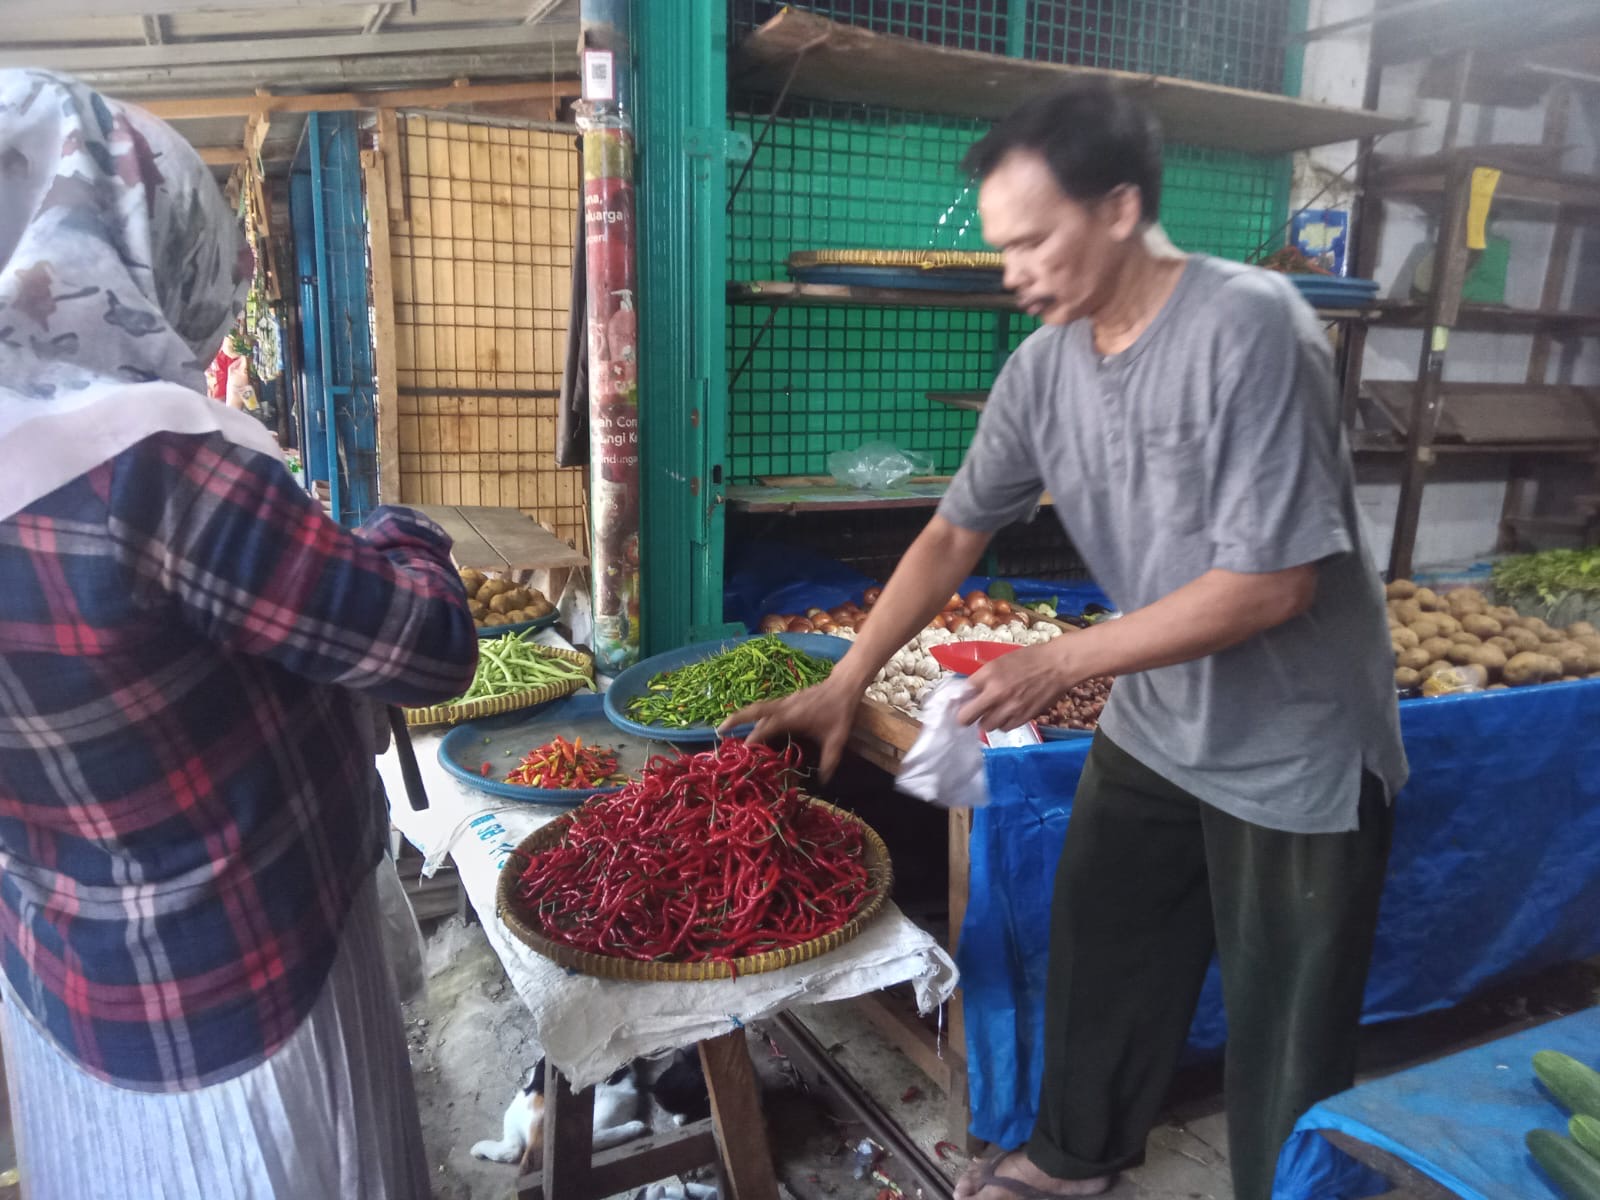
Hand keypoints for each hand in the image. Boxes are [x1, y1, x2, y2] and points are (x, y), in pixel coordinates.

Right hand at [719, 674, 858, 781]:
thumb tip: (824, 782)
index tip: (742, 752)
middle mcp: (783, 707)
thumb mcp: (837, 739)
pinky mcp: (787, 700)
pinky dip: (756, 716)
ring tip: (730, 730)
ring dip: (744, 718)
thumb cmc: (839, 712)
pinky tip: (756, 726)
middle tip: (719, 731)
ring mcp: (784, 702)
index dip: (753, 739)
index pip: (766, 728)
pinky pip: (766, 708)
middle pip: (753, 711)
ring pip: (758, 709)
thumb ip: (830, 761)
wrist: (843, 686)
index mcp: (791, 716)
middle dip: (735, 720)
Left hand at [957, 640, 1080, 732]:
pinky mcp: (1023, 718)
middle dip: (966, 716)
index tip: (961, 701)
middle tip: (970, 713)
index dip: (960, 698)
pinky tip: (1007, 714)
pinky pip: (1004, 728)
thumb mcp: (1000, 661)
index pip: (962, 694)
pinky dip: (1003, 724)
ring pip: (986, 726)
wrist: (1057, 665)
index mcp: (989, 674)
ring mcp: (1010, 708)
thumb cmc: (1029, 659)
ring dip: (986, 720)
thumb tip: (968, 691)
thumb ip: (983, 677)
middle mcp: (996, 693)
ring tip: (993, 712)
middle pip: (967, 717)